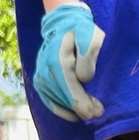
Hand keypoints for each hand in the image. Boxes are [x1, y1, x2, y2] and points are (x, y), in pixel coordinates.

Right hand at [33, 2, 104, 121]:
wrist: (61, 25)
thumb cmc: (80, 31)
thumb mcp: (91, 37)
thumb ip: (88, 57)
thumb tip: (82, 79)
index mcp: (58, 63)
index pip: (72, 94)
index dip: (86, 106)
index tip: (99, 111)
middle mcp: (45, 72)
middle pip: (68, 102)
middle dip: (84, 109)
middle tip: (99, 111)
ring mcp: (40, 78)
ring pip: (60, 105)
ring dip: (76, 110)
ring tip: (91, 107)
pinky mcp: (39, 83)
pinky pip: (51, 104)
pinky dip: (64, 111)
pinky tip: (75, 114)